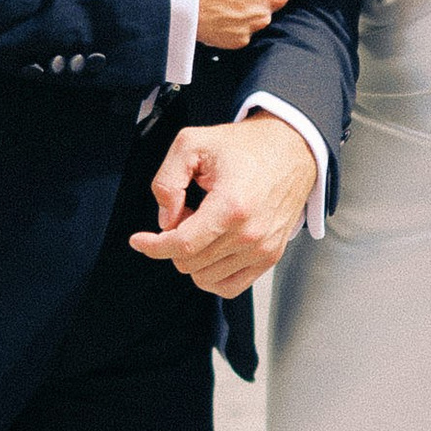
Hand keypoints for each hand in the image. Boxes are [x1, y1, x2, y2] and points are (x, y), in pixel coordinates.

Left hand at [130, 117, 320, 295]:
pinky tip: (210, 249)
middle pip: (189, 263)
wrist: (291, 149)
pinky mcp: (270, 257)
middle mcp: (250, 234)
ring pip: (205, 278)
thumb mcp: (192, 143)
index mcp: (231, 207)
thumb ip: (167, 181)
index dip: (153, 245)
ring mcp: (263, 249)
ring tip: (203, 226)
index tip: (139, 240)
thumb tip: (165, 220)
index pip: (181, 245)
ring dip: (193, 256)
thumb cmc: (245, 147)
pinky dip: (211, 275)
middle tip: (186, 212)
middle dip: (175, 241)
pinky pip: (229, 287)